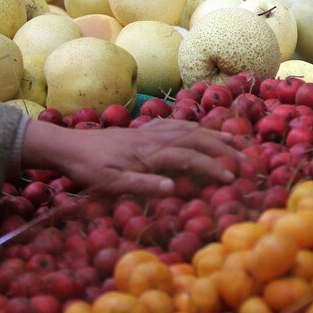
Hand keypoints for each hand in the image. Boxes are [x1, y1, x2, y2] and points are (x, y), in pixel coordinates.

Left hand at [21, 118, 243, 198]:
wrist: (68, 146)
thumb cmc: (88, 169)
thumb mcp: (110, 184)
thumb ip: (142, 184)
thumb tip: (173, 187)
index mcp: (150, 153)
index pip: (190, 158)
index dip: (212, 167)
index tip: (232, 178)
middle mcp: (155, 138)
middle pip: (196, 140)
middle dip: (223, 149)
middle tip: (245, 159)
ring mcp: (150, 131)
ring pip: (189, 129)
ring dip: (213, 135)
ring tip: (234, 140)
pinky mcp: (143, 130)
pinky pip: (175, 124)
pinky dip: (193, 126)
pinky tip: (199, 128)